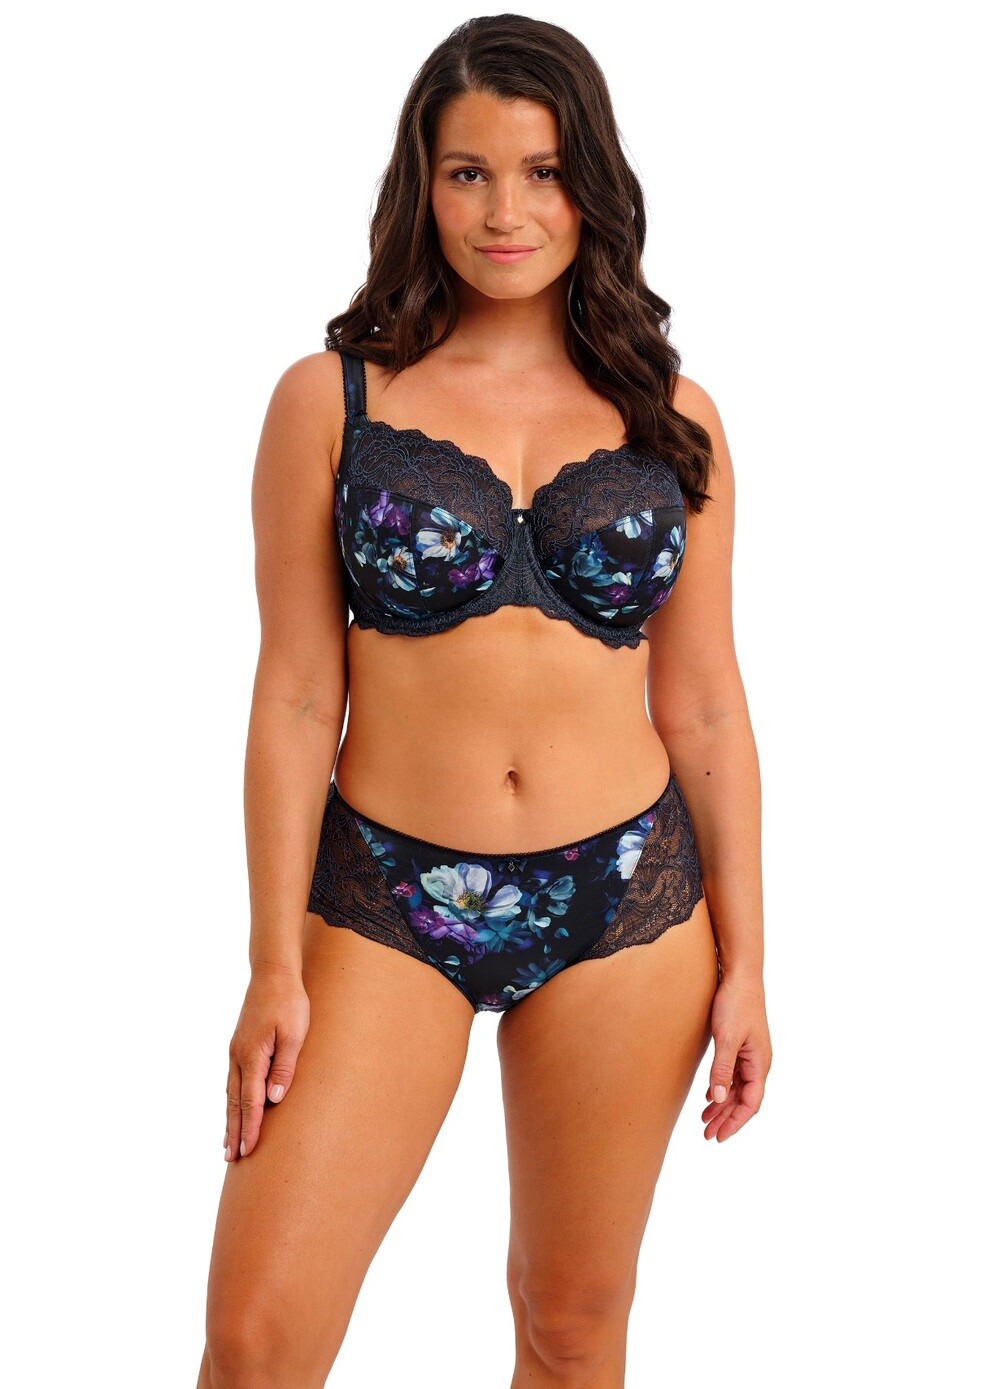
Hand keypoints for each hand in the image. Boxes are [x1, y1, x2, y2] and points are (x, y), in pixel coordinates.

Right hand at [224, 966, 310, 1161]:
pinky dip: (232, 1100)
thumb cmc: (289, 1002)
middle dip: (234, 1131)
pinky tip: (233, 1108)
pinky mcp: (240, 1046)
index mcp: (252, 1056)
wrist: (273, 974)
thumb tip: (273, 1100)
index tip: (247, 1151)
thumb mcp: (294, 1034)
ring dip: (230, 1119)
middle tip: (230, 1159)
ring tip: (228, 1144)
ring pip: (231, 1093)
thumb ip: (284, 1067)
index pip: (250, 1101)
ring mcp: (236, 1052)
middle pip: (235, 1102)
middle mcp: (238, 1057)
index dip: (249, 1128)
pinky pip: (233, 1081)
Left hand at [702, 973, 770, 1141]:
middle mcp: (758, 1062)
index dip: (735, 1122)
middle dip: (726, 1119)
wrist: (741, 976)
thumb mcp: (726, 1038)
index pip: (751, 1103)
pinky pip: (733, 1075)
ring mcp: (750, 1055)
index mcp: (759, 1064)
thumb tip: (719, 1098)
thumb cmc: (736, 1004)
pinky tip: (710, 1096)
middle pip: (744, 1100)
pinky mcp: (741, 1046)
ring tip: (704, 1121)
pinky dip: (722, 1088)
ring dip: (722, 1105)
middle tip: (707, 1135)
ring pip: (737, 1089)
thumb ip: (722, 1069)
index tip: (719, 1137)